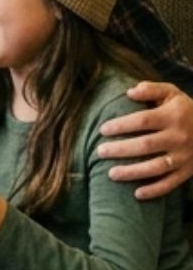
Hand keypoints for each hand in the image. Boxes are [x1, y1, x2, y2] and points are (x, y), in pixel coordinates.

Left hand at [99, 81, 192, 197]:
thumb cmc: (185, 109)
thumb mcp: (171, 93)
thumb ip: (151, 89)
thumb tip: (130, 92)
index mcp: (172, 116)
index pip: (143, 121)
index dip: (122, 126)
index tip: (102, 130)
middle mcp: (179, 137)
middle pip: (146, 145)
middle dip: (121, 150)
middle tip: (100, 152)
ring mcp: (185, 156)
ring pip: (157, 167)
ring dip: (133, 172)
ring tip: (111, 174)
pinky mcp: (189, 171)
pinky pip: (171, 183)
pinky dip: (155, 190)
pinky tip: (137, 194)